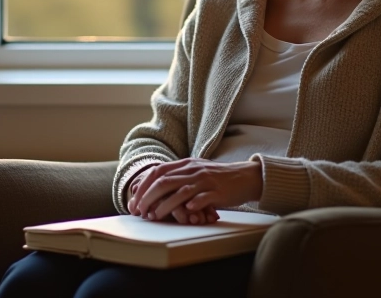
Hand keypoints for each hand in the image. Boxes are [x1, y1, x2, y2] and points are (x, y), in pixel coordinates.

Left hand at [129, 158, 262, 221]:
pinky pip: (202, 198)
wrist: (246, 176)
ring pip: (180, 191)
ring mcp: (206, 181)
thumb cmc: (218, 178)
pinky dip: (192, 205)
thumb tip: (154, 187)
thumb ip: (178, 176)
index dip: (143, 186)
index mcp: (186, 164)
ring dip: (164, 205)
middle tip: (139, 211)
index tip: (134, 200)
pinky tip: (185, 212)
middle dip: (147, 197)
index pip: (157, 171)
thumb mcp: (196, 171)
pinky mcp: (218, 192)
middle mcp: (193, 170)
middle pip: (164, 181)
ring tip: (154, 216)